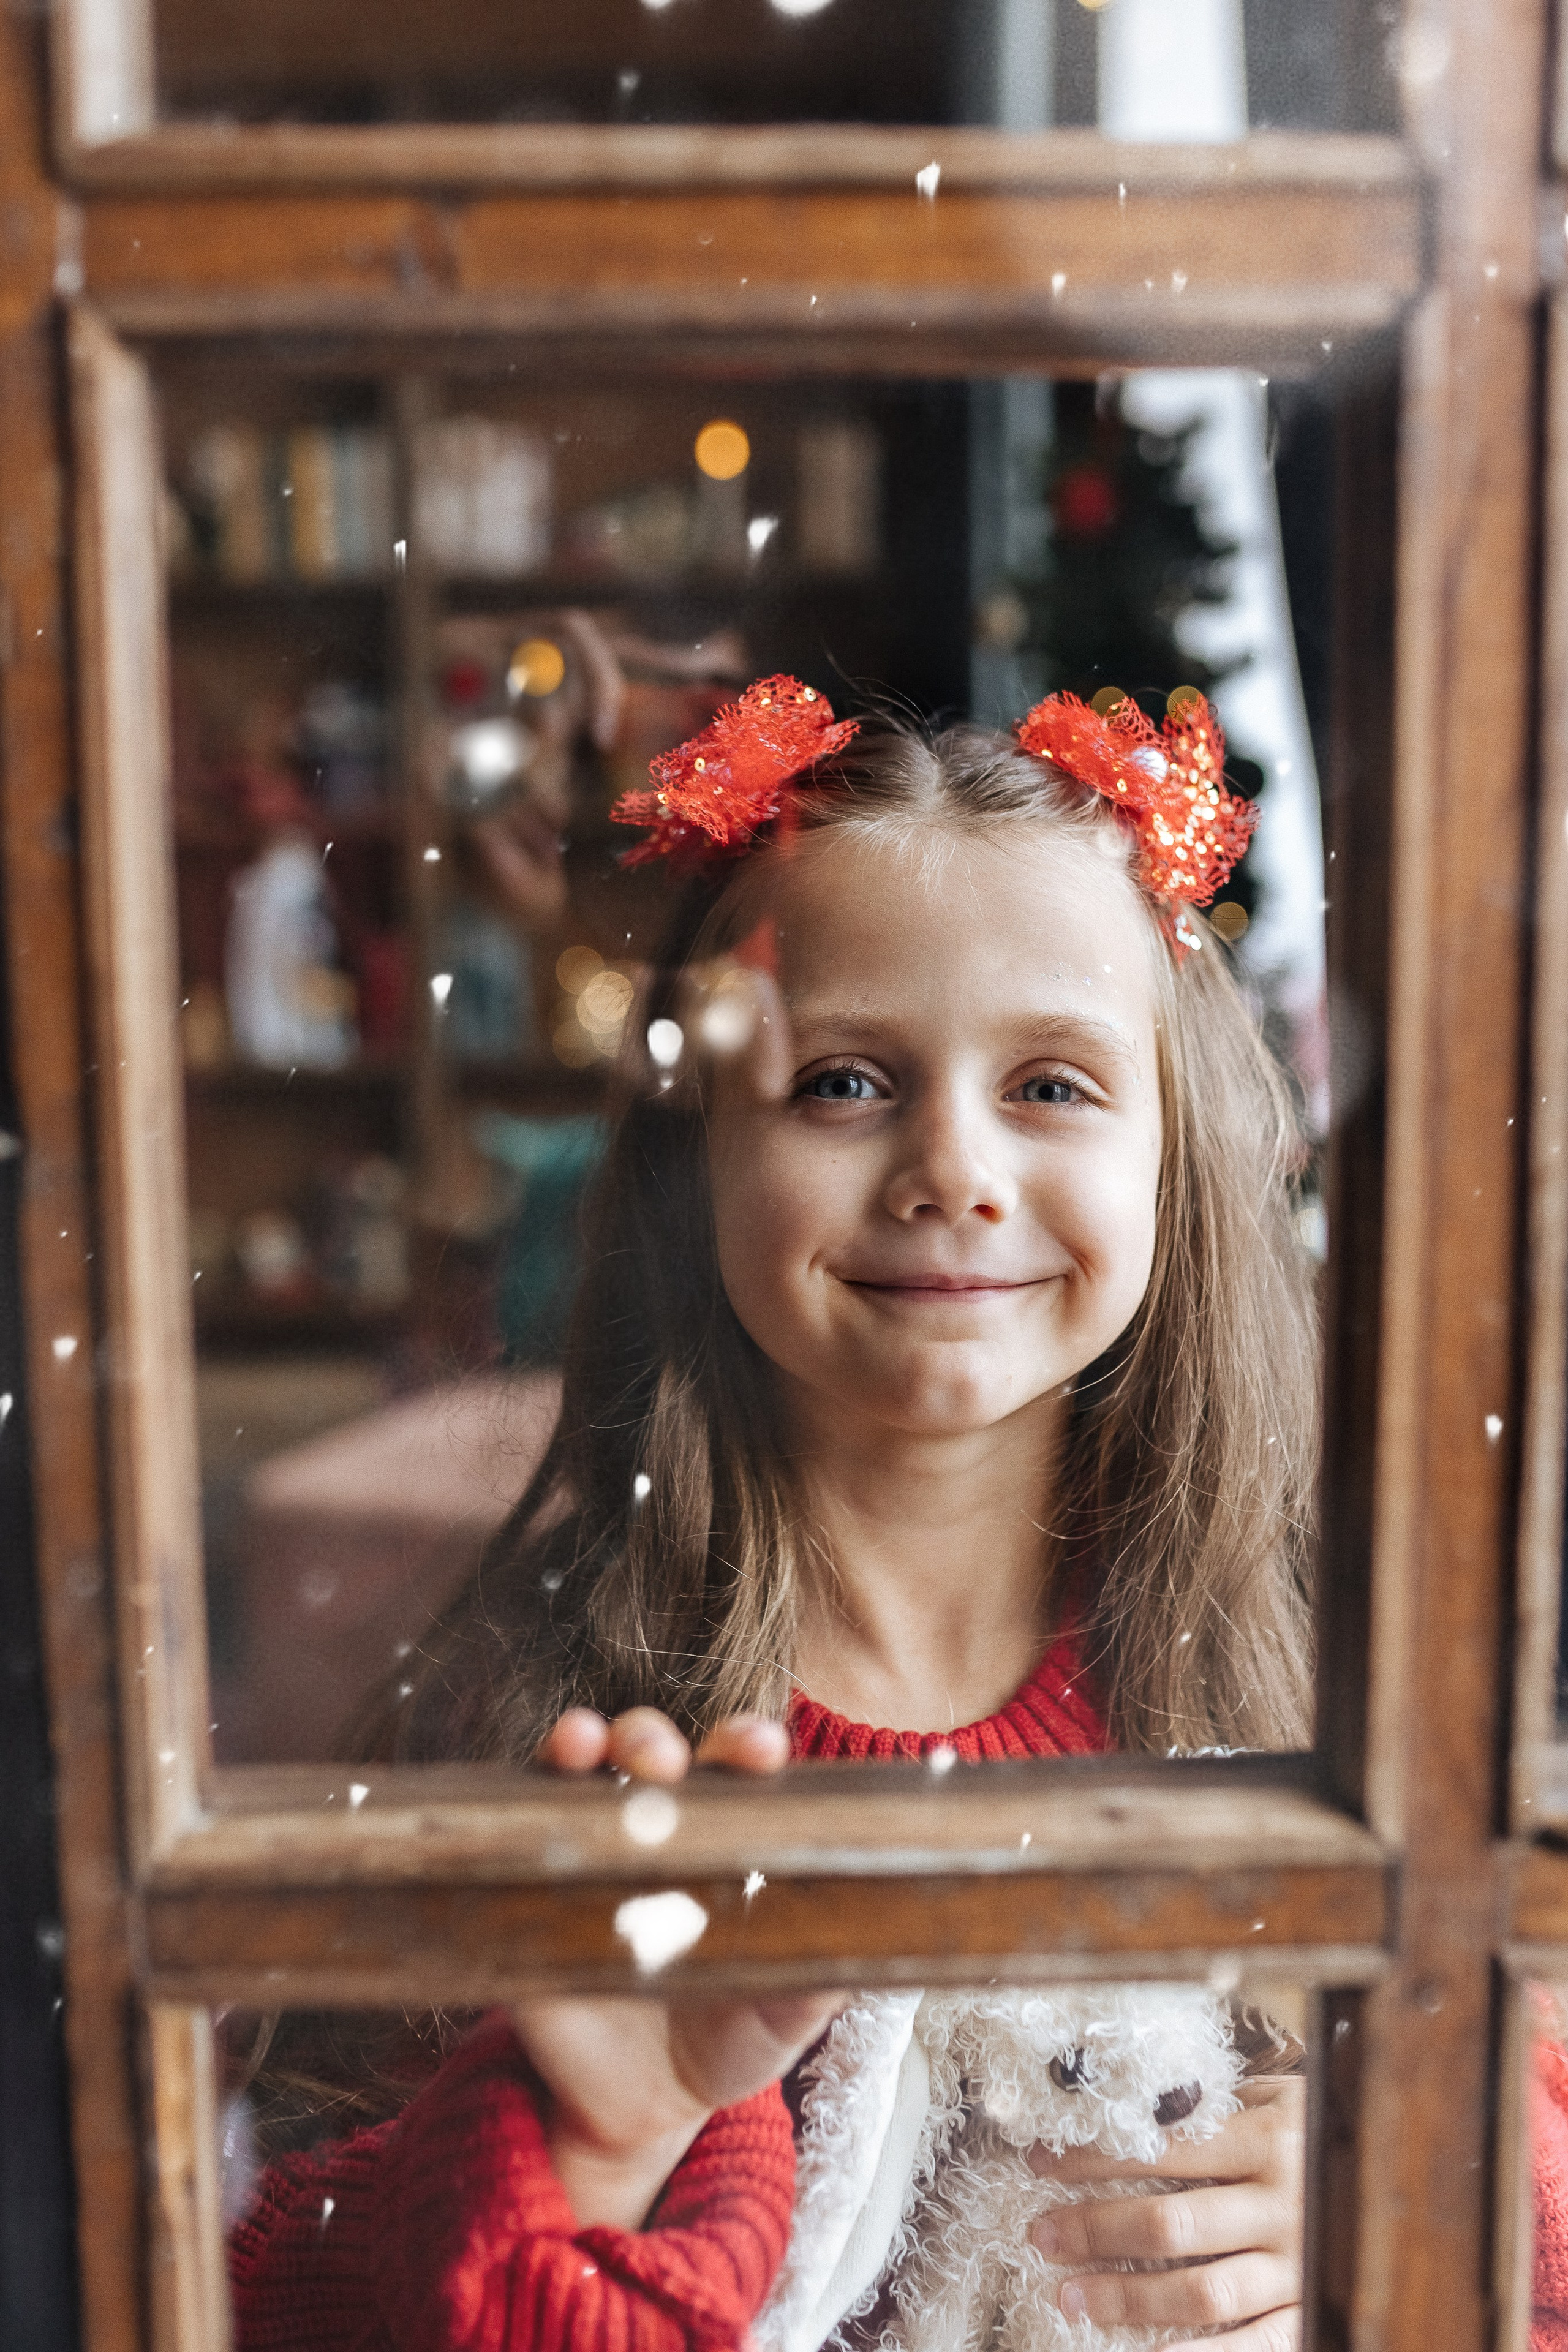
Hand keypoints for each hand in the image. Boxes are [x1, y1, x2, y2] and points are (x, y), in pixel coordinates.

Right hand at [524, 1704, 826, 2230]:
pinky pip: (518, 1835)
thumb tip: (888, 1935)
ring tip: (589, 1747)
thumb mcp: (787, 2008)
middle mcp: (654, 1827)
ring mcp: (589, 1851)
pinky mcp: (531, 1893)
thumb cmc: (732, 2037)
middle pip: (652, 1752)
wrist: (644, 2110)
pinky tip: (534, 1798)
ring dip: (584, 1744)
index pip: (736, 1769)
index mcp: (724, 1837)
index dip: (748, 1747)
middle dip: (654, 1738)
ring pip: (580, 1771)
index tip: (764, 1752)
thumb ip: (828, 1968)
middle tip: (664, 1759)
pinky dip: (524, 1806)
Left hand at [1029, 2078, 1305, 2351]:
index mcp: (1268, 2140)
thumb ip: (1221, 2107)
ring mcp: (1299, 2266)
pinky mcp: (1312, 2313)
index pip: (1160, 2149)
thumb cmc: (1331, 2129)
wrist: (1426, 2179)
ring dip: (1128, 2298)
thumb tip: (1137, 2105)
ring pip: (1201, 2292)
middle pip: (1171, 2223)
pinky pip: (1251, 2347)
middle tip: (1042, 2235)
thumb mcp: (1282, 2099)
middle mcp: (1283, 2205)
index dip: (1094, 2156)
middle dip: (1096, 2229)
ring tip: (1071, 2298)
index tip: (1042, 2163)